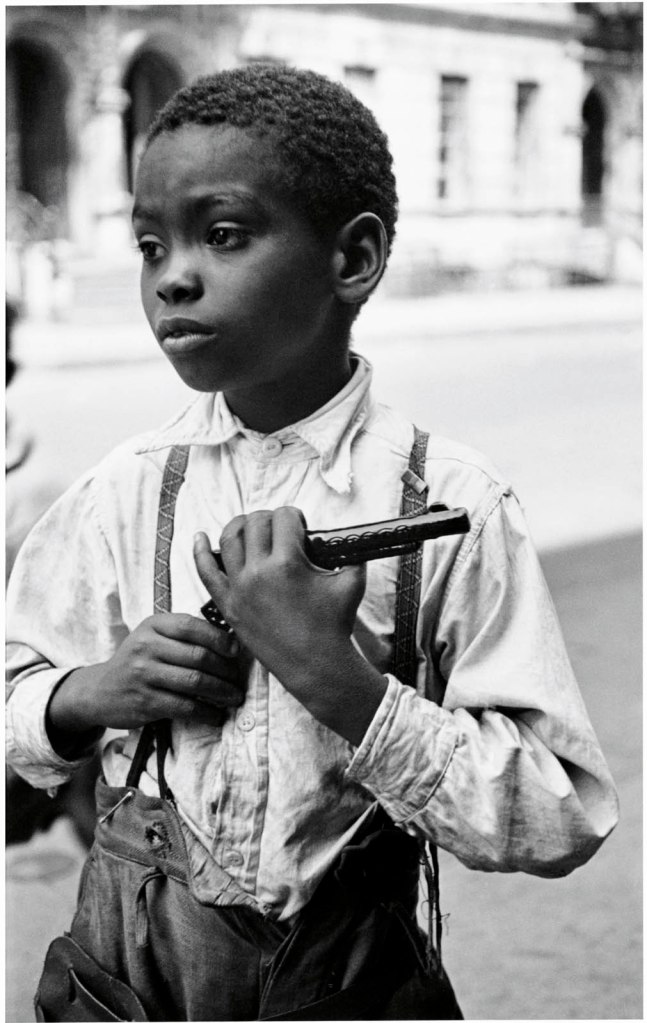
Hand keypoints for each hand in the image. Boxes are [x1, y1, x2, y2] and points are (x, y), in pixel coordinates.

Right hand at [47, 613, 244, 740]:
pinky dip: (206, 712)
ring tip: (234, 697)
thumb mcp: (153, 636)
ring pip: (194, 682)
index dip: (219, 638)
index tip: (236, 651)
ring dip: (221, 692)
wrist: (99, 690)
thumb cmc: (138, 660)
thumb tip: (231, 641)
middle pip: (198, 656)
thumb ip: (184, 634)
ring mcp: (144, 674)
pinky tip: (216, 715)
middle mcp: (146, 647)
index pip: (191, 626)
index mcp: (153, 625)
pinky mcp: (145, 701)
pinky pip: (184, 707)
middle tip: (239, 680)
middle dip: (225, 670)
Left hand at [194, 508, 387, 744]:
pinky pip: (206, 573)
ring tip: (252, 528)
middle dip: (270, 519)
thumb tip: (344, 535)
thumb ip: (351, 552)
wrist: (316, 665)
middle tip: (281, 530)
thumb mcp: (352, 581)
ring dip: (241, 526)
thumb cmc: (335, 624)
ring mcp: (239, 588)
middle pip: (255, 523)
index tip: (300, 527)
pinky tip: (200, 538)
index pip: (284, 517)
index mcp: (288, 562)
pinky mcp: (228, 605)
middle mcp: (258, 571)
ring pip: (230, 538)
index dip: (295, 517)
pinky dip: (200, 551)